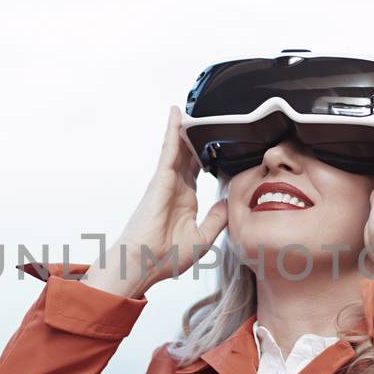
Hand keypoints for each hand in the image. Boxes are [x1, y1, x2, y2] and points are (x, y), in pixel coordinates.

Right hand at [81, 106, 229, 297]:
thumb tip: (228, 202)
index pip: (198, 174)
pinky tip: (177, 115)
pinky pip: (169, 150)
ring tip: (192, 110)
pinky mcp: (160, 178)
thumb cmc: (165, 257)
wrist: (144, 263)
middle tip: (207, 120)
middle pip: (188, 156)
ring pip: (179, 148)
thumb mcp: (203, 239)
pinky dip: (173, 131)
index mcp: (186, 202)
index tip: (220, 146)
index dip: (208, 159)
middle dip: (196, 139)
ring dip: (185, 129)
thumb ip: (217, 219)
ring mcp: (167, 182)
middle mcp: (176, 189)